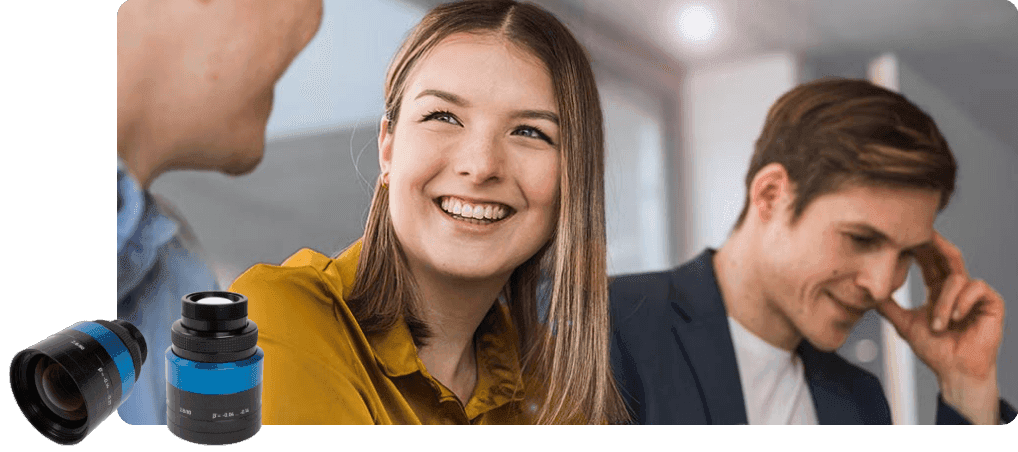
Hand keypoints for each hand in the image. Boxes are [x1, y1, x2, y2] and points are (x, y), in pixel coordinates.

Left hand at [876, 231, 1004, 424]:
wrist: (954, 371)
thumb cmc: (934, 350)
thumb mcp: (905, 324)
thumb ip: (888, 306)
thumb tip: (865, 290)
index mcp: (938, 290)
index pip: (929, 261)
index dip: (919, 247)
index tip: (904, 234)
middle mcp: (957, 288)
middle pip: (948, 256)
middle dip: (935, 244)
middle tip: (922, 233)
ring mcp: (975, 294)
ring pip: (956, 278)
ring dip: (944, 303)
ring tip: (938, 326)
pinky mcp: (991, 302)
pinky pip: (976, 287)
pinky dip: (962, 301)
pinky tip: (956, 318)